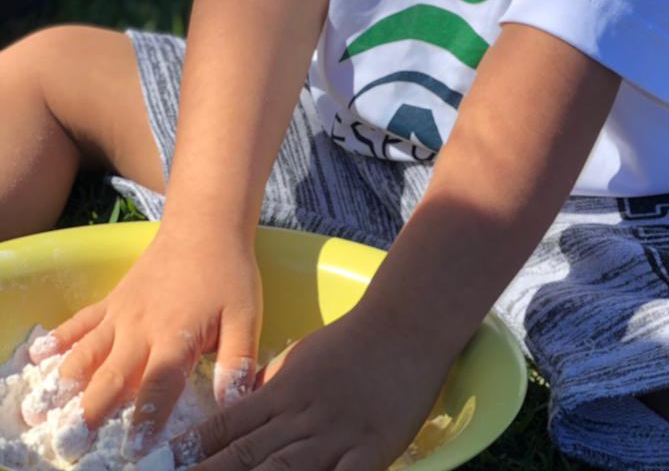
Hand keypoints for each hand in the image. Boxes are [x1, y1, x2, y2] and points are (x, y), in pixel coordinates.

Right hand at [27, 225, 261, 454]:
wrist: (205, 226)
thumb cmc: (228, 274)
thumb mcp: (245, 316)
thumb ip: (237, 361)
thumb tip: (234, 403)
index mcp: (176, 337)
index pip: (158, 387)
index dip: (146, 421)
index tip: (133, 450)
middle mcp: (142, 329)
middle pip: (111, 378)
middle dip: (91, 413)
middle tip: (73, 444)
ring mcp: (122, 313)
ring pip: (87, 353)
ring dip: (65, 382)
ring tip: (44, 410)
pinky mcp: (112, 300)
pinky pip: (81, 321)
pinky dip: (58, 339)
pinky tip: (37, 356)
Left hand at [186, 307, 449, 470]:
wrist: (405, 323)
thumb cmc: (351, 342)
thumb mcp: (300, 360)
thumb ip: (269, 389)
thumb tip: (236, 409)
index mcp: (280, 395)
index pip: (223, 429)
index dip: (187, 453)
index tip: (151, 466)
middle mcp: (299, 419)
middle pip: (243, 458)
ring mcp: (334, 436)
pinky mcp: (370, 451)